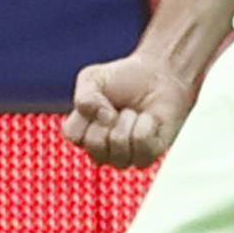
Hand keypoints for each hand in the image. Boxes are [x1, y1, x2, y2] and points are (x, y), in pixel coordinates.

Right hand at [62, 51, 194, 168]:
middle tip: (120, 107)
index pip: (74, 135)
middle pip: (96, 143)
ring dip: (129, 118)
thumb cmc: (125, 79)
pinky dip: (147, 122)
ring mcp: (124, 157)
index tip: (101, 99)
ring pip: (119, 142)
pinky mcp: (148, 156)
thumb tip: (102, 117)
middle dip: (110, 116)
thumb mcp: (93, 78)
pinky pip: (142, 141)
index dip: (88, 113)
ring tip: (135, 112)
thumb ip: (84, 96)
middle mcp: (101, 152)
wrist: (159, 75)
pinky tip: (149, 119)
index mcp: (84, 136)